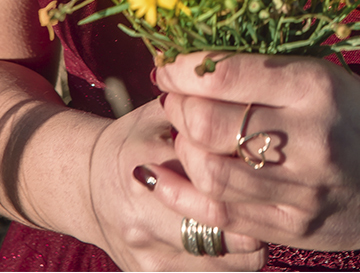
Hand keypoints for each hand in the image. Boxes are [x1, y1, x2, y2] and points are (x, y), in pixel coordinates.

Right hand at [88, 97, 266, 269]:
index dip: (246, 169)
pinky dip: (233, 260)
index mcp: (144, 158)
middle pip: (218, 222)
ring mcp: (145, 249)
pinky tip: (239, 237)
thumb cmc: (134, 139)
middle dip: (255, 212)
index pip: (210, 172)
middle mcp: (141, 210)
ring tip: (260, 216)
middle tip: (273, 195)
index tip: (266, 161)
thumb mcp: (157, 113)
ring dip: (251, 241)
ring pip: (221, 259)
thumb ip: (196, 107)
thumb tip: (245, 103)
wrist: (86, 185)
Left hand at [153, 52, 359, 253]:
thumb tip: (195, 65)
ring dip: (182, 149)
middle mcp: (309, 139)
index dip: (183, 69)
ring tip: (182, 133)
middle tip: (172, 98)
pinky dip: (189, 196)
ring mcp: (303, 192)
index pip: (228, 74)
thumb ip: (267, 72)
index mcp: (317, 87)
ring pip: (210, 174)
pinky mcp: (297, 230)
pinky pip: (225, 217)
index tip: (167, 66)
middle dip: (178, 109)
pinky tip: (176, 177)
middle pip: (210, 126)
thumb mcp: (327, 77)